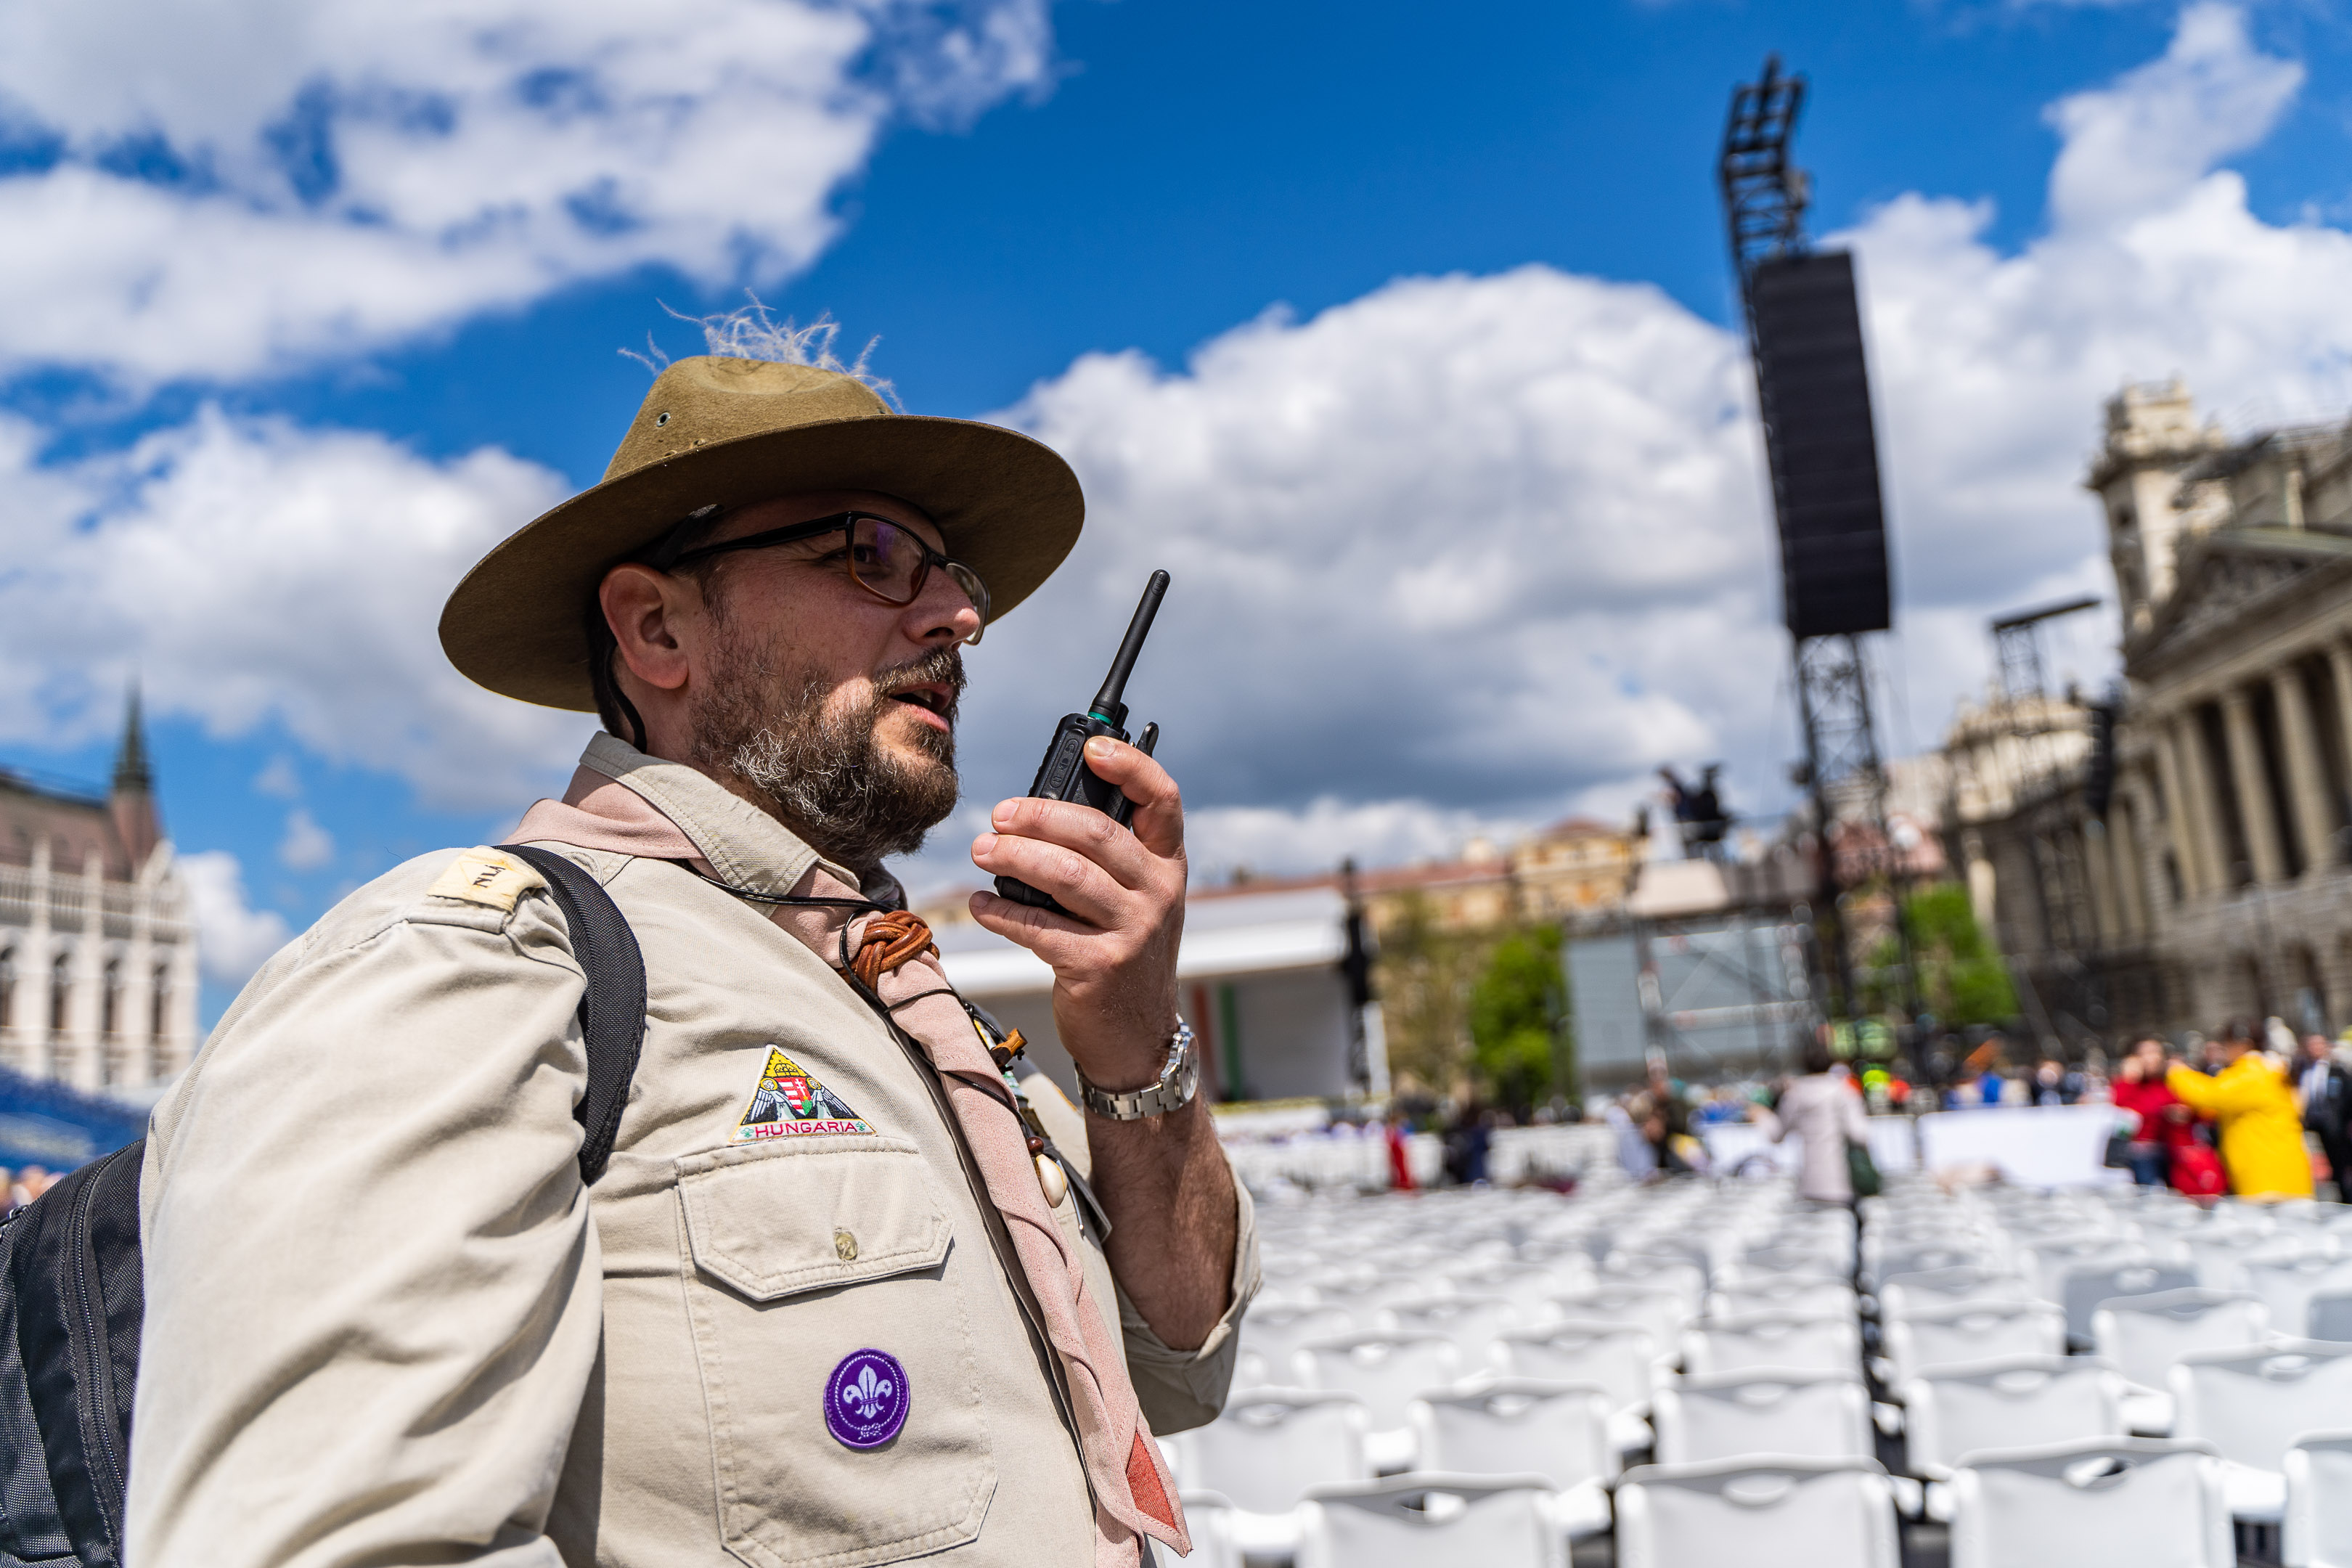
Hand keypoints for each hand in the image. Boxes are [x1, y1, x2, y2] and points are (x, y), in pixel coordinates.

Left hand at [968, 736, 1185, 1091]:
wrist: (1136, 1038)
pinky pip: (1039, 926)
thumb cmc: (1123, 953)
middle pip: (1096, 833)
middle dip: (1038, 816)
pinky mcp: (1099, 966)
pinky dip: (1001, 911)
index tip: (1092, 747)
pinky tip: (981, 905)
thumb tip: (1036, 813)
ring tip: (982, 852)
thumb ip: (1106, 858)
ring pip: (1065, 875)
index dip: (1131, 765)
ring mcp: (1133, 931)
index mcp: (1168, 865)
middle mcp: (1159, 893)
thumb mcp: (1134, 901)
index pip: (1163, 800)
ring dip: (1013, 858)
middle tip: (998, 816)